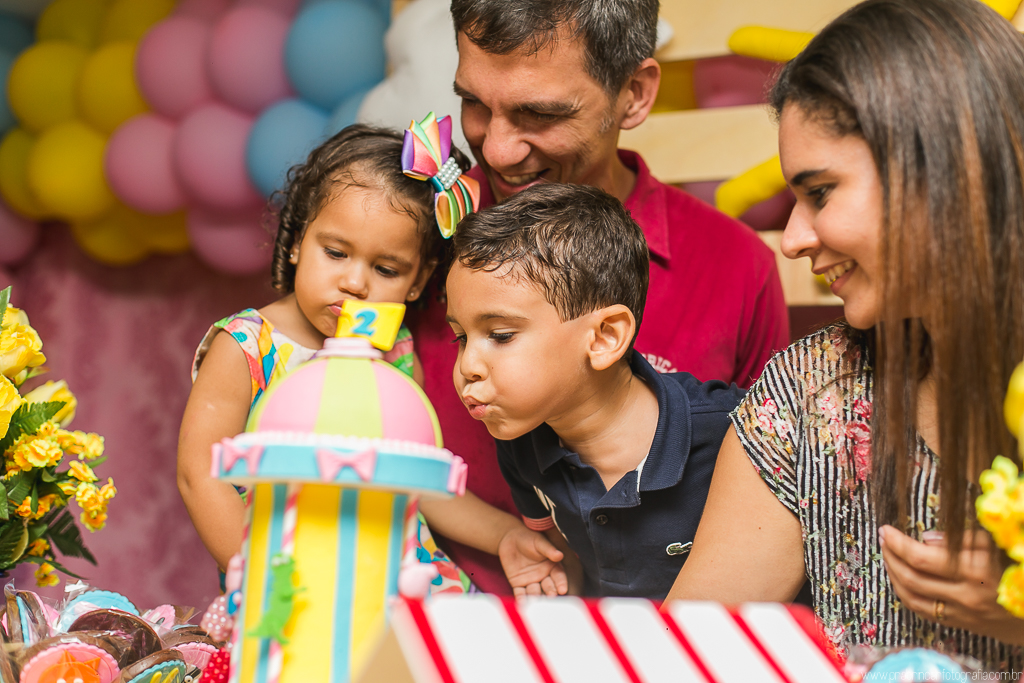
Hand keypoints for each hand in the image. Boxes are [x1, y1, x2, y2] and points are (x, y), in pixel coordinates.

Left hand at [498, 526, 567, 597]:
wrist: (509, 538)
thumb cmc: (528, 538)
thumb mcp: (539, 542)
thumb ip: (548, 550)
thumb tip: (559, 555)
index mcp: (552, 566)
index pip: (558, 576)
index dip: (561, 583)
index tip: (563, 590)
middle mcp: (543, 576)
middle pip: (548, 587)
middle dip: (550, 593)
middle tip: (551, 598)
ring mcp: (531, 581)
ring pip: (535, 592)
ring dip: (535, 598)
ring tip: (535, 602)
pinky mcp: (518, 584)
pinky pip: (520, 593)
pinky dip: (521, 598)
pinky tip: (522, 602)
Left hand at [880, 525, 1023, 643]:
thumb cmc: (1013, 569)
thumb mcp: (993, 545)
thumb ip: (960, 539)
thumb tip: (925, 538)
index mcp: (975, 572)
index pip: (921, 558)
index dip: (898, 543)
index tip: (886, 529)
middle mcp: (965, 596)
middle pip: (911, 578)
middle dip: (890, 556)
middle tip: (883, 539)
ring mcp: (961, 614)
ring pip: (911, 597)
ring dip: (892, 575)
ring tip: (887, 556)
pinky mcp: (959, 624)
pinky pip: (922, 611)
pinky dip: (905, 594)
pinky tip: (899, 578)